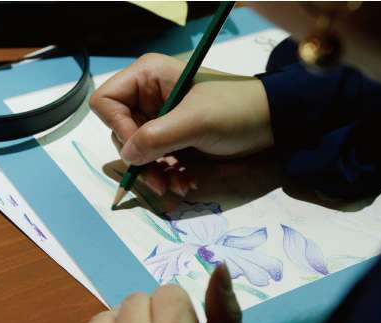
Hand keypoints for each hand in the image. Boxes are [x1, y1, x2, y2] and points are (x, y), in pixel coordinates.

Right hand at [90, 53, 273, 196]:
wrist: (273, 124)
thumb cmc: (237, 111)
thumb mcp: (197, 122)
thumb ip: (158, 136)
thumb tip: (127, 155)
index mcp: (148, 77)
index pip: (107, 102)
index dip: (117, 127)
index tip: (139, 149)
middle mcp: (149, 96)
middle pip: (120, 132)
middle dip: (139, 159)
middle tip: (158, 181)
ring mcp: (161, 119)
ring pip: (138, 152)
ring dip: (153, 173)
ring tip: (175, 187)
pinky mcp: (174, 139)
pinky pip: (157, 161)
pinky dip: (167, 175)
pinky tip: (185, 183)